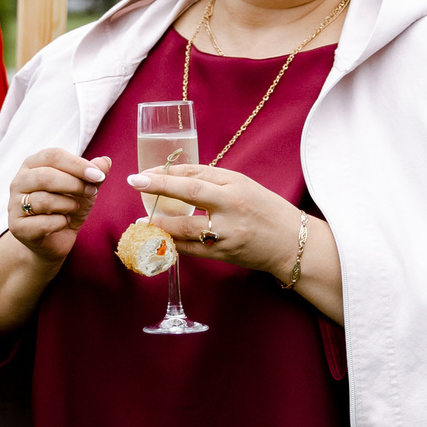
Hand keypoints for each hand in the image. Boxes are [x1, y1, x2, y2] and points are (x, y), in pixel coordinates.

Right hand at [6, 149, 110, 261]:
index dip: (77, 164)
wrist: (53, 241)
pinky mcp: (16, 227)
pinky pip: (42, 223)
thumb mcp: (84, 189)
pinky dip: (60, 223)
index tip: (98, 176)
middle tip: (92, 192)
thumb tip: (105, 162)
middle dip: (74, 184)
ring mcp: (14, 205)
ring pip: (44, 200)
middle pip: (45, 176)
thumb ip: (93, 175)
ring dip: (68, 205)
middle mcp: (19, 182)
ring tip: (74, 208)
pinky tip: (63, 222)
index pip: (52, 156)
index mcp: (32, 165)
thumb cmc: (66, 208)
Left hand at [128, 163, 304, 280]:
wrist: (291, 243)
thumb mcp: (242, 186)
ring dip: (161, 224)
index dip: (167, 172)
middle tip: (135, 184)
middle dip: (158, 188)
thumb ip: (212, 180)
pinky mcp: (224, 253)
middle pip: (189, 193)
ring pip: (186, 227)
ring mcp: (227, 232)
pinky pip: (192, 249)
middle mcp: (231, 206)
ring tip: (143, 220)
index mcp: (235, 185)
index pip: (196, 174)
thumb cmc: (265, 209)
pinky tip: (161, 239)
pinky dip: (174, 243)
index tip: (144, 172)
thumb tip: (175, 178)